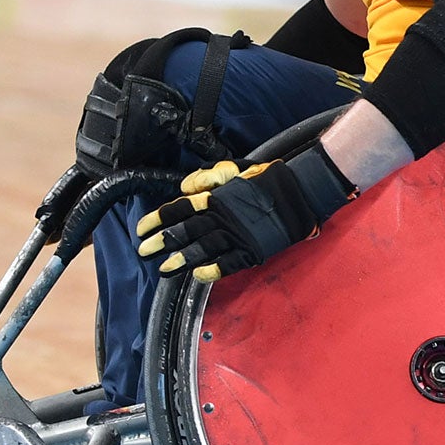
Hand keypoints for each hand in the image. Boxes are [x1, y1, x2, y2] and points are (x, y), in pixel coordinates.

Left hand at [136, 145, 354, 283]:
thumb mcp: (236, 169)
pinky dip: (214, 270)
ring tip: (165, 269)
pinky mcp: (254, 248)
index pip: (181, 208)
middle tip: (144, 251)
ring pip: (204, 247)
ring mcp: (239, 233)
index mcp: (218, 196)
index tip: (143, 228)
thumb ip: (208, 177)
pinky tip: (199, 275)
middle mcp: (224, 215)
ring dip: (183, 258)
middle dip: (163, 241)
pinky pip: (230, 262)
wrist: (302, 190)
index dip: (159, 219)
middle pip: (186, 229)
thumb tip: (185, 189)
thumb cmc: (268, 178)